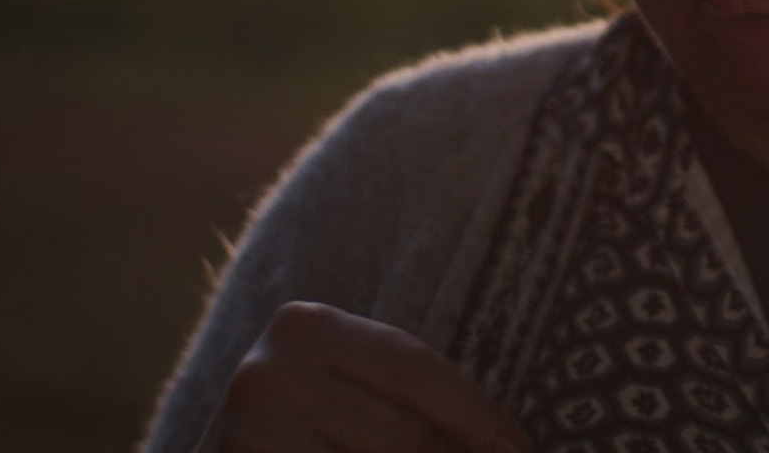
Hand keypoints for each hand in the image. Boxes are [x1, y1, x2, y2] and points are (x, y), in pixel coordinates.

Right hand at [196, 301, 530, 452]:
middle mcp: (266, 374)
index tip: (522, 450)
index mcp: (305, 327)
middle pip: (406, 436)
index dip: (479, 417)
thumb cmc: (304, 432)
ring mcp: (246, 434)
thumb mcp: (352, 397)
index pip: (416, 369)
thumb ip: (414, 405)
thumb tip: (509, 445)